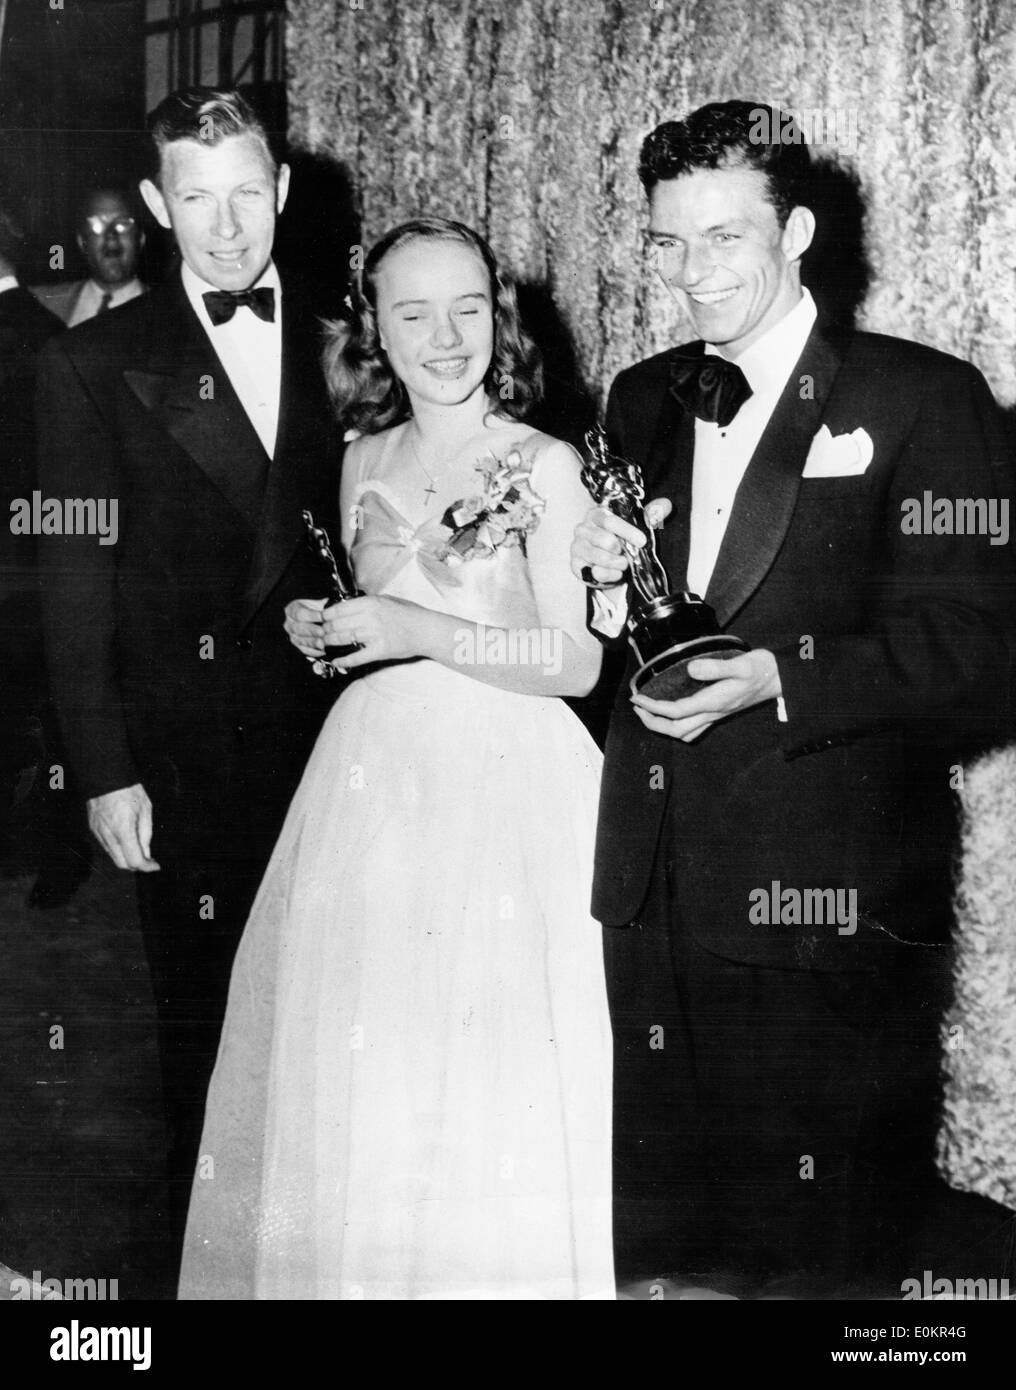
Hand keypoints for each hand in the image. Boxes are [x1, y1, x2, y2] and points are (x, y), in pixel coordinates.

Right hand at [87, 783, 159, 871]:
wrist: (105, 776)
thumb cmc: (128, 790)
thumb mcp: (146, 810)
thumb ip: (146, 834)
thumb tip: (146, 853)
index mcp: (124, 830)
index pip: (134, 860)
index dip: (146, 867)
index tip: (155, 866)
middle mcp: (108, 835)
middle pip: (121, 863)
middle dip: (136, 866)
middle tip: (148, 861)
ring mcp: (98, 833)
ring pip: (113, 856)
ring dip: (126, 858)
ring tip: (139, 849)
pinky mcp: (93, 829)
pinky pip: (106, 846)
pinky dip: (117, 849)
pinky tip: (126, 840)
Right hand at [284, 596, 328, 660]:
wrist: (315, 618)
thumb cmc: (317, 609)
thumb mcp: (318, 603)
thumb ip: (322, 604)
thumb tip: (330, 603)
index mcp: (292, 610)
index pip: (300, 613)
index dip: (311, 615)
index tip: (323, 616)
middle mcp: (289, 623)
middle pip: (298, 628)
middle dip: (311, 630)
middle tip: (322, 632)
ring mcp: (292, 635)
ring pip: (300, 640)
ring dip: (312, 643)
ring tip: (322, 644)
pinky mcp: (298, 646)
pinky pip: (304, 650)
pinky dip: (313, 652)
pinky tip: (322, 652)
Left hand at [314, 594, 428, 670]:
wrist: (426, 630)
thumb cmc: (409, 614)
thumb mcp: (387, 600)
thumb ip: (367, 602)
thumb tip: (346, 605)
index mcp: (370, 603)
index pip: (338, 609)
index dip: (326, 615)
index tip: (322, 619)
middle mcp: (369, 617)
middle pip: (336, 624)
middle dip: (326, 630)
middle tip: (322, 633)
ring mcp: (374, 635)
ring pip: (342, 639)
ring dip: (330, 642)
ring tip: (326, 644)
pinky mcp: (379, 651)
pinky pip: (355, 657)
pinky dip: (343, 661)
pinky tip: (336, 661)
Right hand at [570, 498, 671, 585]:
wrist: (606, 564)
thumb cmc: (619, 541)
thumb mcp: (636, 527)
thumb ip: (651, 515)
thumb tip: (666, 505)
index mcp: (596, 514)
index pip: (610, 521)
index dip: (627, 531)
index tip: (642, 541)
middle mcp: (582, 528)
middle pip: (606, 540)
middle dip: (621, 550)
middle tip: (626, 553)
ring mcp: (577, 547)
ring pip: (601, 558)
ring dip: (618, 563)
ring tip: (623, 563)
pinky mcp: (575, 565)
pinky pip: (596, 572)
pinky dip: (610, 575)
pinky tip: (615, 573)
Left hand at [631, 650, 781, 741]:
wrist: (780, 678)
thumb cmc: (761, 669)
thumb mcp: (741, 664)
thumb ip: (715, 667)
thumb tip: (691, 668)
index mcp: (713, 702)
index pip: (675, 712)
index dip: (652, 707)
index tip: (637, 698)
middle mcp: (713, 713)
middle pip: (676, 729)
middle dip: (652, 722)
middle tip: (637, 708)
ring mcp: (716, 715)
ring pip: (685, 733)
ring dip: (663, 727)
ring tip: (649, 713)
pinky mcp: (720, 713)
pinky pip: (695, 728)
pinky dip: (678, 726)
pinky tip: (672, 715)